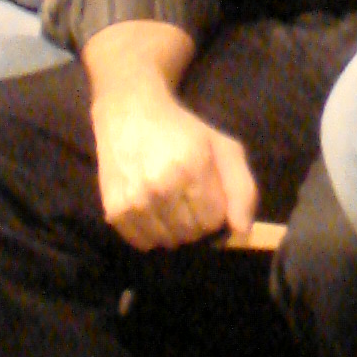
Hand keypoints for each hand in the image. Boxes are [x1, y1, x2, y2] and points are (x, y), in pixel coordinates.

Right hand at [92, 88, 260, 250]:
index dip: (216, 210)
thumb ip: (241, 188)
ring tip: (170, 203)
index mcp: (193, 167)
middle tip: (188, 197)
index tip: (208, 194)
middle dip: (197, 221)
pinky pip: (143, 243)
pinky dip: (151, 233)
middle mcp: (162, 186)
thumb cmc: (183, 132)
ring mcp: (135, 200)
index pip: (214, 220)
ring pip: (168, 242)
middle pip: (192, 233)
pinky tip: (151, 209)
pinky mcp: (114, 210)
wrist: (130, 113)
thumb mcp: (223, 147)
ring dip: (174, 229)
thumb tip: (242, 230)